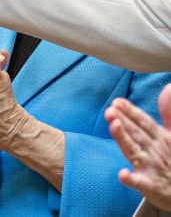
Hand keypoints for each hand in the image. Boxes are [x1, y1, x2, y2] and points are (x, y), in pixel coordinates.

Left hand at [107, 84, 170, 209]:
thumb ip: (169, 113)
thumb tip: (168, 89)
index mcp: (160, 138)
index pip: (143, 122)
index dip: (131, 112)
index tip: (117, 102)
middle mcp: (154, 150)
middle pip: (136, 133)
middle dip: (123, 121)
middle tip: (110, 110)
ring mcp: (151, 167)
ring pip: (134, 151)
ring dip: (123, 139)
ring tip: (113, 126)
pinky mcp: (150, 185)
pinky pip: (140, 182)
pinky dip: (131, 179)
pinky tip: (123, 174)